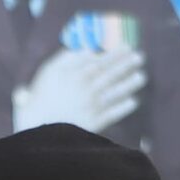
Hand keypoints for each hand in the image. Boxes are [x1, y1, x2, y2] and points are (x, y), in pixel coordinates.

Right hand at [13, 47, 147, 134]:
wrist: (38, 132)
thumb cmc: (38, 100)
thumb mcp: (47, 73)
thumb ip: (66, 58)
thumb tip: (87, 49)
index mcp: (75, 76)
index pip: (99, 61)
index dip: (115, 54)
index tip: (126, 46)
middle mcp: (87, 89)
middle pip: (110, 74)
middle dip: (126, 65)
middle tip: (139, 57)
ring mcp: (92, 107)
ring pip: (114, 92)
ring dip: (129, 84)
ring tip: (141, 77)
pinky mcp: (94, 124)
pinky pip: (113, 114)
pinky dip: (123, 108)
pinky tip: (133, 102)